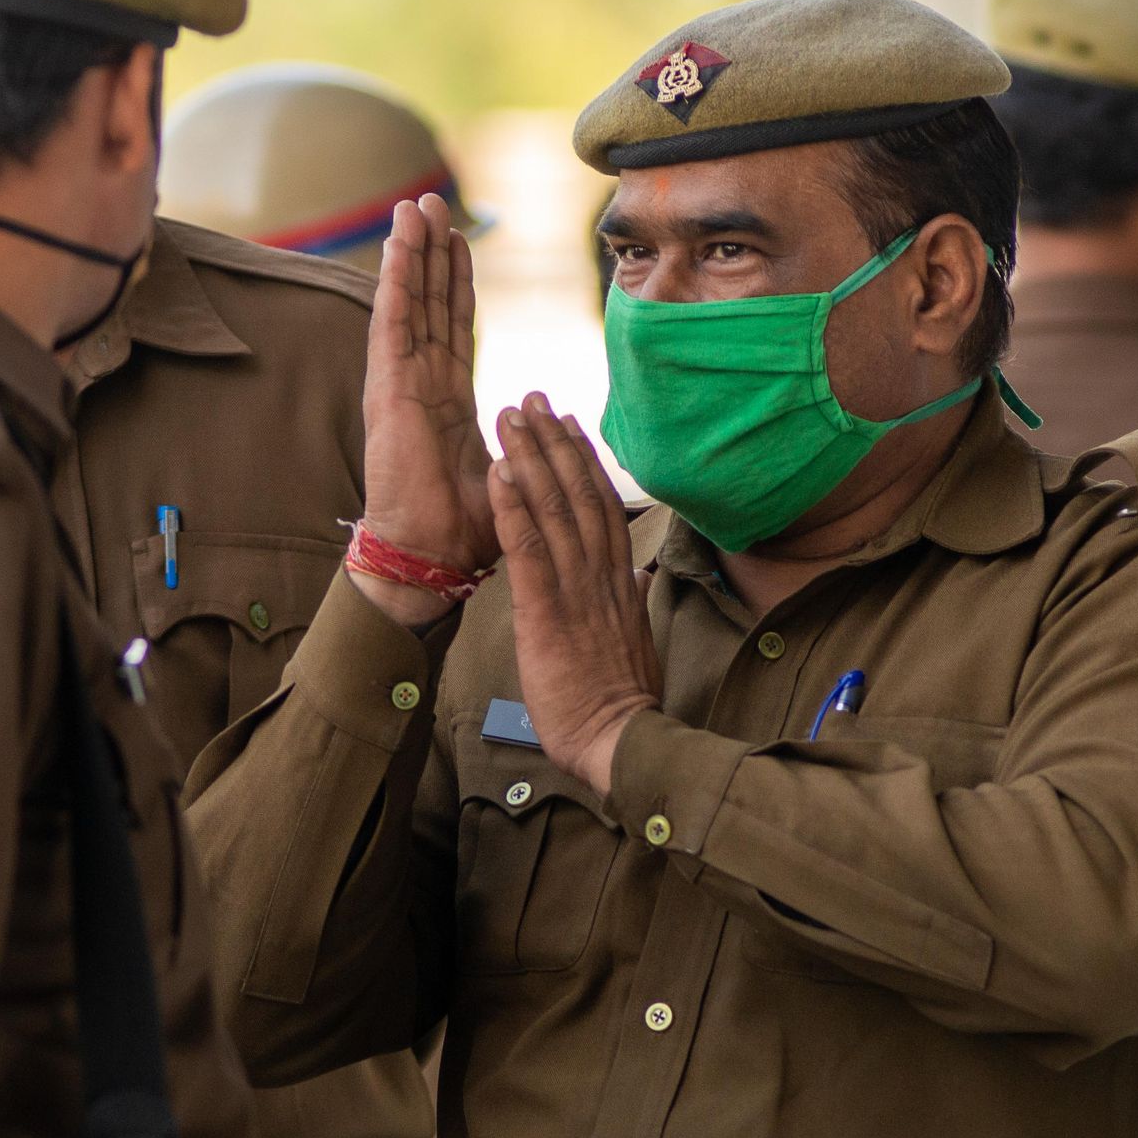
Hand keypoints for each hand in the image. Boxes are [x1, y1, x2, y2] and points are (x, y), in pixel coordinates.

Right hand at [356, 196, 493, 625]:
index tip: (459, 240)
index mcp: (446, 399)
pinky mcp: (388, 389)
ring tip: (413, 207)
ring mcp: (400, 383)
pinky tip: (397, 245)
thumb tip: (548, 423)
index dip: (455, 282)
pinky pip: (392, 322)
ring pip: (408, 302)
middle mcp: (420, 383)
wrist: (432, 556)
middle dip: (430, 253)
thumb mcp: (510, 471)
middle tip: (431, 204)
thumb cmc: (466, 529)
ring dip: (410, 253)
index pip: (453, 326)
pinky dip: (393, 280)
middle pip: (428, 303)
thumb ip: (525, 442)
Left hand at [488, 396, 659, 792]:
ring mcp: (576, 591)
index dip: (584, 460)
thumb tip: (639, 577)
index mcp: (619, 581)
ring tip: (509, 417)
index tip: (569, 424)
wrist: (619, 739)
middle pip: (579, 493)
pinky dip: (513, 510)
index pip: (602, 507)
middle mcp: (601, 575)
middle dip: (553, 442)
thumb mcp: (635, 639)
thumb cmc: (620, 699)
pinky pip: (529, 551)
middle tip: (533, 398)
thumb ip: (633, 601)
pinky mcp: (547, 614)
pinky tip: (498, 475)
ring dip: (529, 459)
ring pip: (554, 510)